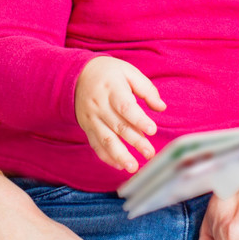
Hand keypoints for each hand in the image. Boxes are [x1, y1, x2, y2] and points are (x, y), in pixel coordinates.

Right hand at [74, 56, 164, 172]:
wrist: (77, 75)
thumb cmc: (108, 73)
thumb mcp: (128, 71)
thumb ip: (146, 89)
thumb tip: (161, 107)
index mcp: (112, 89)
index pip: (125, 107)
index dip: (139, 120)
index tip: (152, 130)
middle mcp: (99, 106)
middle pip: (118, 126)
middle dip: (135, 142)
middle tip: (150, 153)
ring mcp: (92, 119)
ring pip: (106, 140)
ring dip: (120, 156)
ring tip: (133, 167)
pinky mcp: (87, 128)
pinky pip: (96, 144)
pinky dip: (106, 157)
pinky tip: (119, 165)